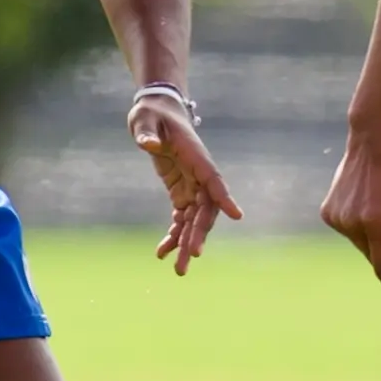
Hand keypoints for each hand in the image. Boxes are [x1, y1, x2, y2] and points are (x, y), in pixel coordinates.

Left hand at [132, 91, 242, 273]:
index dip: (224, 197)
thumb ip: (147, 132)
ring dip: (186, 243)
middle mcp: (198, 174)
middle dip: (198, 234)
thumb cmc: (152, 113)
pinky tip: (162, 253)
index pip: (213, 179)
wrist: (156, 111)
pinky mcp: (181, 190)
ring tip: (177, 269)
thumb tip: (148, 144)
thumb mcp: (144, 119)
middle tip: (191, 257)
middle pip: (205, 209)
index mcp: (195, 155)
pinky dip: (173, 235)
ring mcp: (191, 184)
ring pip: (194, 220)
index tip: (236, 215)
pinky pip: (181, 218)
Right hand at [320, 130, 380, 312]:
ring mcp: (336, 219)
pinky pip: (348, 231)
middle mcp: (351, 224)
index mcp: (374, 224)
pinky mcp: (327, 213)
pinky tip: (366, 205)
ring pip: (360, 243)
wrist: (372, 147)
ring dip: (373, 238)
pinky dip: (359, 227)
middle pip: (372, 256)